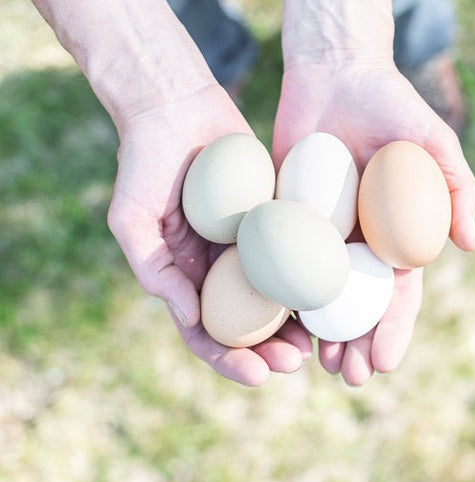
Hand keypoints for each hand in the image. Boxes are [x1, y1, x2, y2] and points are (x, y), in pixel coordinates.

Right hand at [108, 84, 312, 385]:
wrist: (176, 106)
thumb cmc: (143, 161)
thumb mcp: (132, 216)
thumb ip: (154, 268)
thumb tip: (189, 318)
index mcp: (187, 277)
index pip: (208, 334)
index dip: (230, 360)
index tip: (257, 376)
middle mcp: (222, 269)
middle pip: (250, 325)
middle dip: (270, 351)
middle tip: (296, 360)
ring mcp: (252, 245)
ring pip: (280, 296)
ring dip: (297, 323)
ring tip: (319, 340)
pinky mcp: (278, 219)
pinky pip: (299, 253)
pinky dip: (313, 277)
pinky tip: (335, 291)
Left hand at [272, 61, 474, 385]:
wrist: (336, 72)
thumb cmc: (392, 105)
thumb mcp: (433, 142)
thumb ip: (458, 188)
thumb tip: (468, 244)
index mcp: (395, 235)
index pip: (398, 293)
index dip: (394, 330)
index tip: (385, 363)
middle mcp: (358, 242)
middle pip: (356, 305)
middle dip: (355, 346)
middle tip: (348, 378)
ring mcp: (318, 234)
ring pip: (316, 295)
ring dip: (316, 334)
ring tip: (313, 367)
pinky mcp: (283, 218)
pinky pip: (277, 261)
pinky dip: (277, 295)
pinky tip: (272, 324)